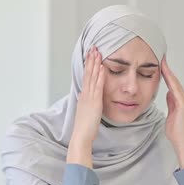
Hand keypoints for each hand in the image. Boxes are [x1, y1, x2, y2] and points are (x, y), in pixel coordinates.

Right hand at [67, 46, 104, 167]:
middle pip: (88, 73)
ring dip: (95, 64)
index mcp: (83, 97)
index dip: (89, 66)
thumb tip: (85, 97)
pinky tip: (102, 67)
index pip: (86, 77)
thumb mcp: (85, 112)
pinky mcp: (95, 102)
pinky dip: (99, 75)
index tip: (91, 55)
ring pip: (92, 77)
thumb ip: (86, 103)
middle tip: (93, 47)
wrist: (81, 136)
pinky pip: (98, 86)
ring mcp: (89, 97)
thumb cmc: (84, 128)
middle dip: (91, 60)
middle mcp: (85, 94)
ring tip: (98, 52)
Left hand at [162, 56, 183, 168]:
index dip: (167, 73)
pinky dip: (171, 81)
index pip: (172, 84)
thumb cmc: (175, 130)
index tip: (161, 63)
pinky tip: (166, 75)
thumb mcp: (170, 113)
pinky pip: (175, 90)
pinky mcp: (183, 104)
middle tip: (162, 57)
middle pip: (174, 80)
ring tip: (163, 62)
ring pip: (175, 83)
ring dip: (169, 73)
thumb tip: (168, 93)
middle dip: (168, 69)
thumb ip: (170, 102)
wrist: (180, 140)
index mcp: (180, 100)